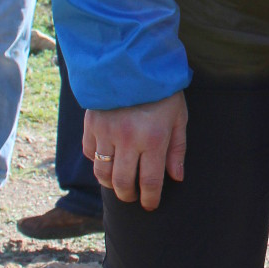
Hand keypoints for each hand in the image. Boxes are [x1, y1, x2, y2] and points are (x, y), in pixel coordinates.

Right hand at [84, 93, 187, 210]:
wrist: (133, 62)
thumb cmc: (162, 91)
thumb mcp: (178, 117)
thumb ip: (177, 149)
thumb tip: (176, 177)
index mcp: (153, 139)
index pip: (150, 182)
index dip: (151, 199)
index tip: (151, 205)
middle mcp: (127, 139)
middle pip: (123, 183)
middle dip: (129, 196)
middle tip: (133, 197)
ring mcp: (106, 133)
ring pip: (102, 173)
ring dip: (111, 183)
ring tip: (119, 182)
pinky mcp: (91, 125)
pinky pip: (90, 154)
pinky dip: (97, 161)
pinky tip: (107, 159)